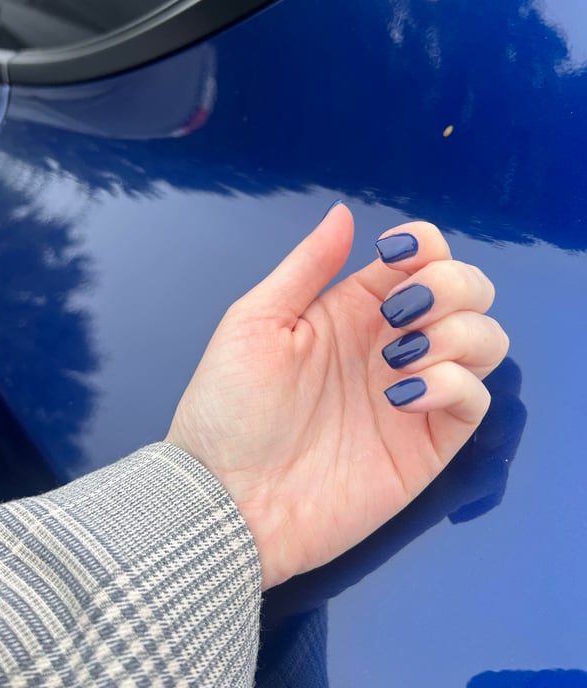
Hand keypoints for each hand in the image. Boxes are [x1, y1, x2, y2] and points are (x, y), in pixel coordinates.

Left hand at [167, 205, 508, 588]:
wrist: (227, 498)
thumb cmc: (227, 408)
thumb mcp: (255, 321)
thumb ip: (307, 265)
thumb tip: (344, 214)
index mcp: (353, 309)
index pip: (421, 259)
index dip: (425, 246)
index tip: (396, 257)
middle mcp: (391, 344)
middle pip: (468, 292)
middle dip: (452, 286)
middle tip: (399, 315)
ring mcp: (414, 392)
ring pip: (486, 340)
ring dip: (457, 333)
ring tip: (398, 357)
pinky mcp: (426, 443)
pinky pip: (475, 400)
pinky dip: (453, 384)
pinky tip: (401, 395)